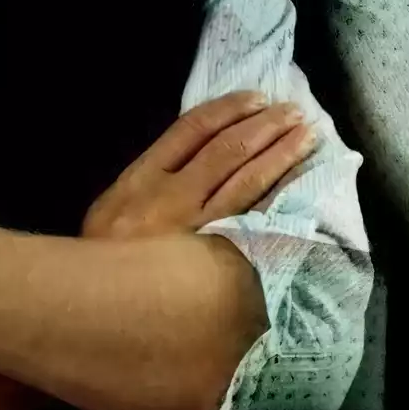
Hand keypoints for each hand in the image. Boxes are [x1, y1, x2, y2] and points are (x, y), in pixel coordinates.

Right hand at [83, 89, 317, 239]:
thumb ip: (152, 177)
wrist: (102, 311)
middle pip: (228, 150)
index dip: (228, 109)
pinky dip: (281, 198)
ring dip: (281, 155)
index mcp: (142, 179)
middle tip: (293, 111)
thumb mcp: (112, 206)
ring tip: (306, 135)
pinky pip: (258, 222)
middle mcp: (172, 199)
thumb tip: (201, 148)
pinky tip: (301, 184)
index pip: (192, 130)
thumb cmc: (106, 258)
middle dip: (264, 126)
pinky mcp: (219, 260)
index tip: (256, 98)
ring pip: (248, 181)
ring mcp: (198, 231)